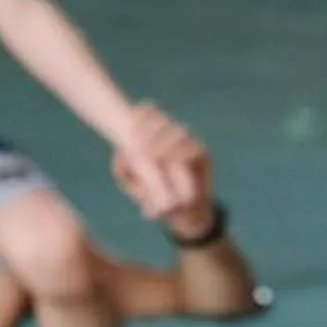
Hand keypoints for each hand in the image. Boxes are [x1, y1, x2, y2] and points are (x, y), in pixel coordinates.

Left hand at [110, 102, 205, 221]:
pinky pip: (194, 147)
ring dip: (162, 141)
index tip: (129, 126)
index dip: (141, 113)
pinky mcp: (204, 156)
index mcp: (156, 134)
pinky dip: (180, 152)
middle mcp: (173, 134)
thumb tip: (122, 152)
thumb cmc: (154, 195)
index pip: (149, 112)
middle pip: (163, 119)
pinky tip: (168, 160)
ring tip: (149, 155)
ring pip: (178, 132)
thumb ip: (122, 169)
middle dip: (148, 129)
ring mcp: (190, 143)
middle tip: (136, 145)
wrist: (182, 214)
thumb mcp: (131, 184)